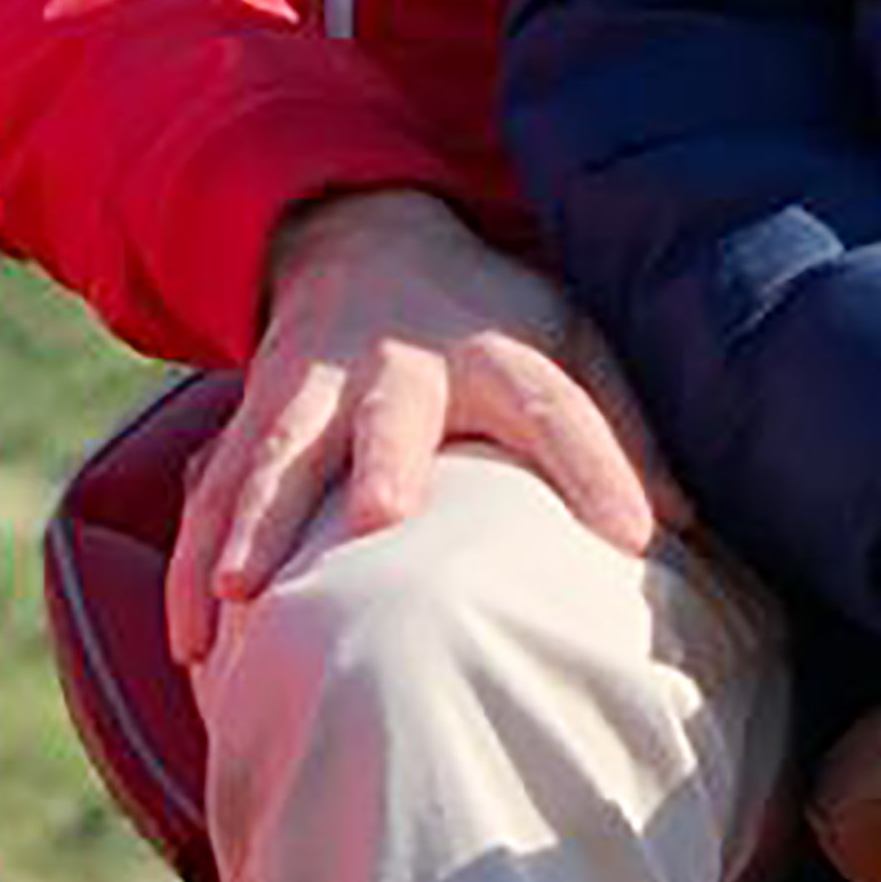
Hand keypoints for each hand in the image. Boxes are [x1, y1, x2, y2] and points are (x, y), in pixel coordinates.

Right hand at [167, 186, 683, 666]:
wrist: (363, 237)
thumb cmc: (489, 314)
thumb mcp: (571, 336)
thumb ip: (626, 425)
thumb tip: (688, 522)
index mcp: (494, 349)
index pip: (559, 406)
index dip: (602, 466)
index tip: (638, 538)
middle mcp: (396, 367)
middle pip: (391, 417)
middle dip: (381, 465)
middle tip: (378, 521)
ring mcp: (312, 390)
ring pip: (275, 457)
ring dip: (254, 524)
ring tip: (238, 595)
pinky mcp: (254, 417)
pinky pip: (213, 492)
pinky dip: (195, 560)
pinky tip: (193, 644)